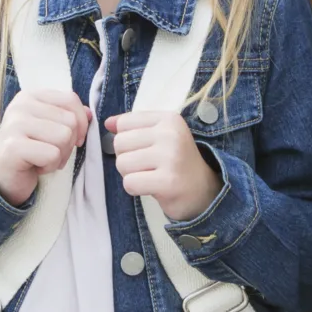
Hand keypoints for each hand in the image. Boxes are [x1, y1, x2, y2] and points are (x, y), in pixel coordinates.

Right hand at [0, 88, 89, 206]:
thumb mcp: (48, 126)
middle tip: (50, 152)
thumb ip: (68, 115)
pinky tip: (35, 166)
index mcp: (30, 96)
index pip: (70, 99)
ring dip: (59, 156)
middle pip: (70, 121)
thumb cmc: (29, 149)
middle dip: (68, 143)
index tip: (73, 138)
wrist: (0, 174)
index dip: (81, 122)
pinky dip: (50, 166)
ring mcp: (15, 125)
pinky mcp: (14, 147)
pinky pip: (52, 155)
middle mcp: (21, 106)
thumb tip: (89, 114)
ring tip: (42, 158)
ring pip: (64, 137)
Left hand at [107, 109, 221, 219]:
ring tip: (150, 176)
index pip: (124, 123)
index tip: (146, 149)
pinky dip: (136, 189)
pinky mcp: (167, 181)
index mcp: (169, 119)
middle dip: (127, 159)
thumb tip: (108, 123)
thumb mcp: (160, 136)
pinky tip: (152, 188)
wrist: (203, 191)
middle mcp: (170, 134)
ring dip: (131, 175)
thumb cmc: (176, 162)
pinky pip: (129, 183)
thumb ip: (134, 127)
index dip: (127, 140)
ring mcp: (170, 157)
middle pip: (119, 143)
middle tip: (148, 166)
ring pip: (121, 163)